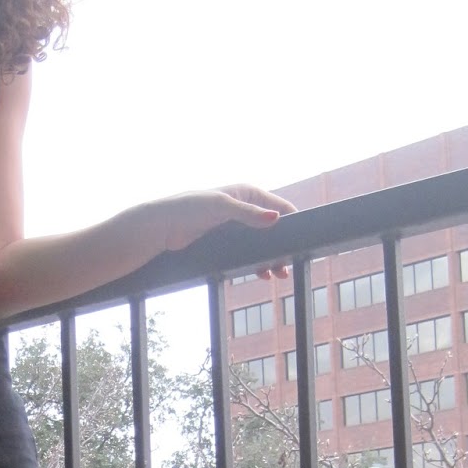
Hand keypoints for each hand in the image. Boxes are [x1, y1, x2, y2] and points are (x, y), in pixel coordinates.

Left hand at [158, 183, 295, 277]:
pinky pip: (248, 253)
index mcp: (248, 193)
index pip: (280, 206)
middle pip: (273, 227)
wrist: (163, 227)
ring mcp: (236, 226)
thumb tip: (275, 217)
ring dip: (271, 257)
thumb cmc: (189, 208)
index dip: (292, 221)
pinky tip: (262, 274)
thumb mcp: (222, 207)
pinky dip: (257, 263)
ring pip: (262, 243)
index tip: (303, 239)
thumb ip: (248, 213)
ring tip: (279, 273)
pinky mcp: (227, 241)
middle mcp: (245, 208)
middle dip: (282, 245)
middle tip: (288, 263)